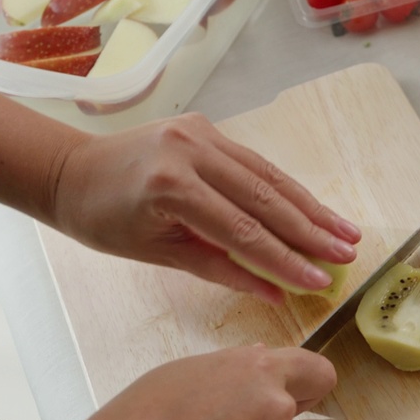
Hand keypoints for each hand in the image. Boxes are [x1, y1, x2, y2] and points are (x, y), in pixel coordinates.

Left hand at [50, 114, 360, 303]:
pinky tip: (315, 209)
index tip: (320, 281)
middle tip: (348, 254)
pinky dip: (287, 189)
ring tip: (346, 233)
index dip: (286, 259)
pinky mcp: (208, 128)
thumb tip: (277, 291)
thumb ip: (222, 269)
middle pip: (265, 198)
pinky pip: (255, 164)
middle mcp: (191, 151)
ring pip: (268, 176)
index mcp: (171, 186)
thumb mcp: (160, 254)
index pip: (242, 230)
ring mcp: (202, 134)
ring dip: (311, 207)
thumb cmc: (104, 221)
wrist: (70, 170)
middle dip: (311, 230)